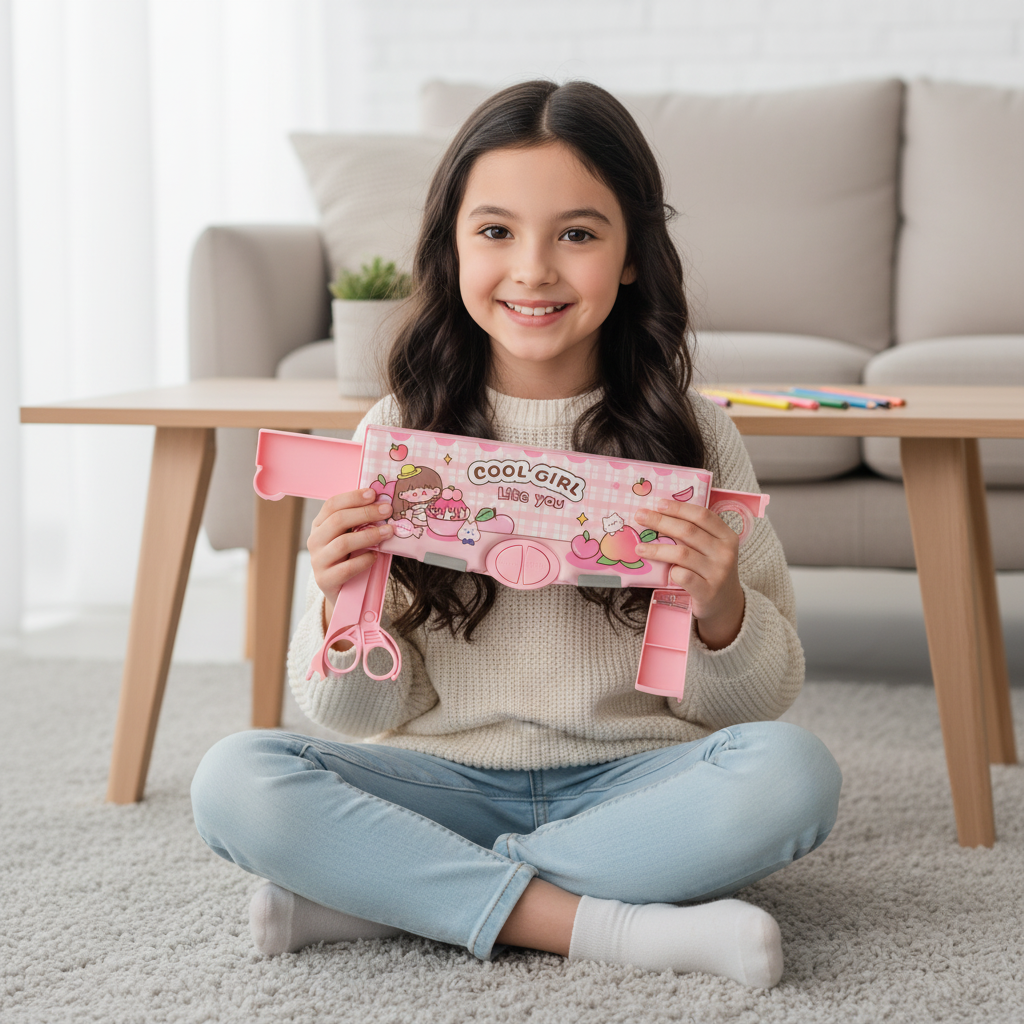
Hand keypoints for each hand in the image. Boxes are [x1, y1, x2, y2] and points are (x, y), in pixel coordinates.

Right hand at [308, 488, 393, 636]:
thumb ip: (360, 522)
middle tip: (387, 510)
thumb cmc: (350, 557)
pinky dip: (363, 560)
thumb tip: (384, 504)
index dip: (353, 497)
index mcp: (319, 525)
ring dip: (369, 535)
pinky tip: (375, 556)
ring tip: (388, 532)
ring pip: (343, 543)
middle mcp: (315, 541)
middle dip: (366, 513)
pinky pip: (346, 568)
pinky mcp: (325, 580)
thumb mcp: (351, 536)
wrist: (340, 590)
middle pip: (338, 520)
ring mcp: (318, 561)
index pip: (332, 505)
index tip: (373, 493)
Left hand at [633, 498, 744, 649]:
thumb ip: (695, 534)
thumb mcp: (712, 549)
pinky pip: (682, 575)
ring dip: (656, 548)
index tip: (658, 504)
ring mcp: (718, 573)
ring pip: (682, 553)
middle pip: (688, 531)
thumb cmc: (712, 570)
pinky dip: (669, 570)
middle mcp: (725, 553)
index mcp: (727, 537)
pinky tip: (660, 570)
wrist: (725, 603)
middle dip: (660, 521)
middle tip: (640, 517)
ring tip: (639, 547)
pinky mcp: (707, 591)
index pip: (702, 515)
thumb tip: (660, 515)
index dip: (679, 508)